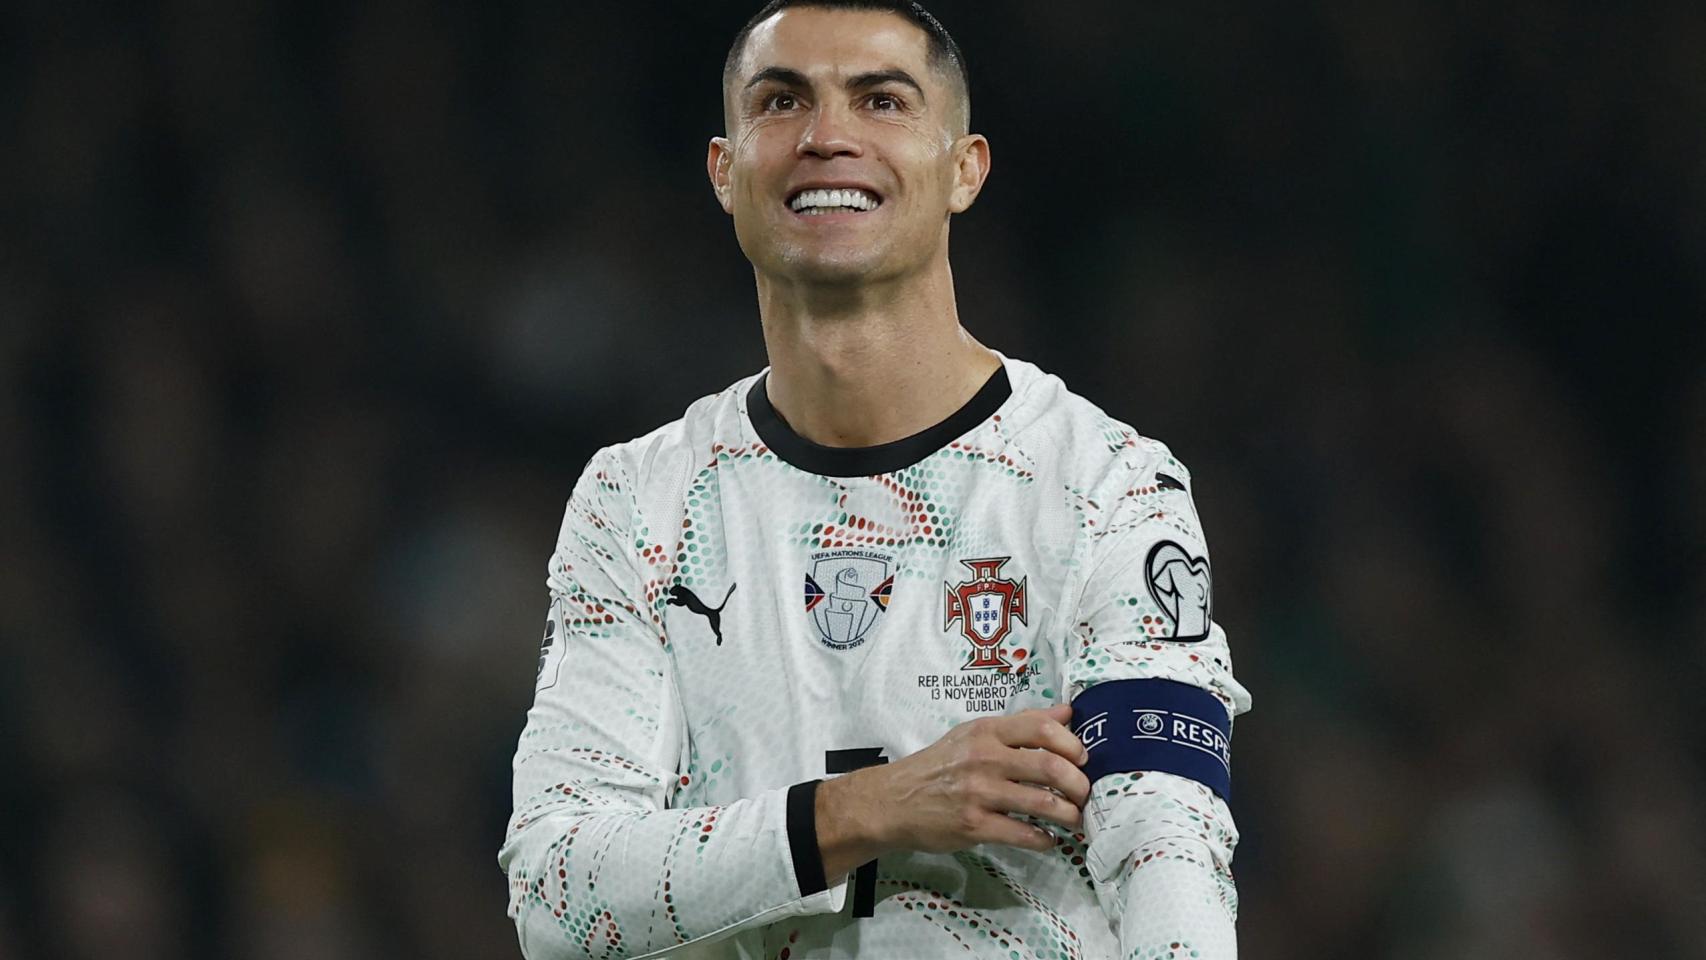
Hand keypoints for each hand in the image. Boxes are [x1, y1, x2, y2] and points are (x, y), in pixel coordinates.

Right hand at [816, 704, 1090, 880]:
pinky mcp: (974, 825)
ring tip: (1076, 820)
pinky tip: (1049, 840)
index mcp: (987, 731)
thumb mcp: (975, 734)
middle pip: (1049, 766)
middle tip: (1085, 795)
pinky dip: (1044, 840)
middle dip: (1079, 784)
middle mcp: (985, 757)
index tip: (1083, 759)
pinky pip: (1022, 834)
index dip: (1072, 743)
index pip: (1042, 727)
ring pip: (1042, 803)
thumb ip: (1022, 724)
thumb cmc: (939, 765)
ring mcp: (979, 793)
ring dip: (1069, 815)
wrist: (894, 800)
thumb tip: (1067, 711)